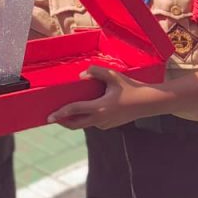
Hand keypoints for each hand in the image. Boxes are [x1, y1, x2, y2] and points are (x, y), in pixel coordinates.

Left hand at [46, 65, 163, 130]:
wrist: (148, 103)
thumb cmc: (131, 87)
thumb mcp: (113, 76)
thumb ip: (96, 72)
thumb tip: (81, 75)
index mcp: (99, 107)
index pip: (74, 110)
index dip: (60, 113)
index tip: (49, 117)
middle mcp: (100, 119)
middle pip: (75, 124)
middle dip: (62, 122)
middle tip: (52, 117)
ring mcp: (105, 124)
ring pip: (85, 123)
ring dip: (75, 119)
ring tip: (66, 111)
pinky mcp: (109, 125)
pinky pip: (93, 122)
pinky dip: (86, 117)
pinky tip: (84, 110)